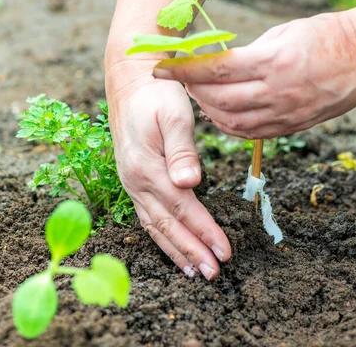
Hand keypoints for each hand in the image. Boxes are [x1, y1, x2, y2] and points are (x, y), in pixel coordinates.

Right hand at [105, 59, 231, 279]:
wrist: (130, 82)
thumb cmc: (156, 94)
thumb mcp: (172, 113)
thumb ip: (181, 149)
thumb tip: (188, 183)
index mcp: (146, 167)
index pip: (182, 208)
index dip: (204, 231)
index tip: (225, 251)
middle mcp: (136, 182)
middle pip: (168, 224)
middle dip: (192, 251)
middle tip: (214, 274)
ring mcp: (132, 184)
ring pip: (155, 226)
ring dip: (176, 251)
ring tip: (195, 272)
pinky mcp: (135, 182)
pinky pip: (148, 217)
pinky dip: (163, 237)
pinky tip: (175, 248)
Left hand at [152, 10, 355, 138]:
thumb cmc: (326, 35)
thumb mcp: (282, 34)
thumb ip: (248, 55)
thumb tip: (216, 69)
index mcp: (274, 61)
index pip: (215, 70)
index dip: (184, 71)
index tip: (162, 69)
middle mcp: (279, 91)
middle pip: (219, 101)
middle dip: (193, 93)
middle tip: (183, 82)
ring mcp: (287, 113)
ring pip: (232, 123)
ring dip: (208, 112)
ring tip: (200, 98)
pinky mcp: (294, 127)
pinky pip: (251, 134)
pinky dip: (229, 126)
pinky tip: (221, 114)